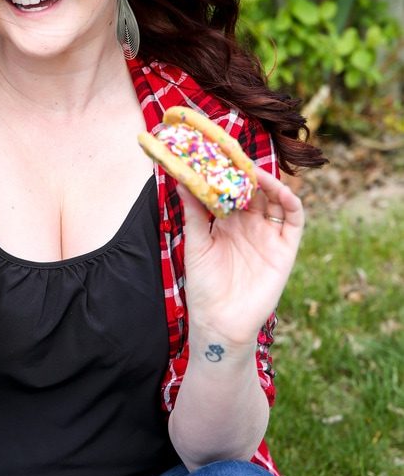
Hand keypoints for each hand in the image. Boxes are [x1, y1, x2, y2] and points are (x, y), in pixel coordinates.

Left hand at [178, 167, 303, 348]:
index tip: (219, 153)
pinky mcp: (285, 249)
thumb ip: (193, 213)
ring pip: (276, 200)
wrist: (220, 322)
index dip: (229, 173)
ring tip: (257, 172)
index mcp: (227, 223)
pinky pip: (294, 220)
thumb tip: (180, 179)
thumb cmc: (203, 287)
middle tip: (239, 156)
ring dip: (270, 183)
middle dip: (249, 173)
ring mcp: (269, 235)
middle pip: (255, 191)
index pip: (232, 190)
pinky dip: (292, 202)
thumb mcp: (195, 244)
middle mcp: (250, 226)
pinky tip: (281, 191)